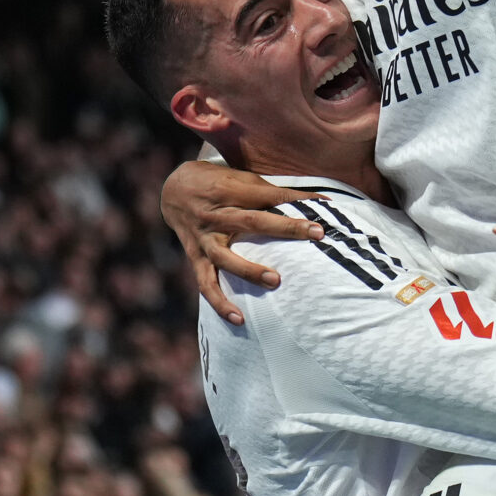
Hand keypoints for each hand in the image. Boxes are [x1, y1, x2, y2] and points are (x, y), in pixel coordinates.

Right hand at [161, 161, 324, 325]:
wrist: (172, 190)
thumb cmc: (216, 182)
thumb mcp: (240, 177)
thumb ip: (271, 190)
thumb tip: (317, 201)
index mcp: (229, 190)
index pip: (268, 195)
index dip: (296, 200)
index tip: (323, 209)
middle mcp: (216, 214)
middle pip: (251, 221)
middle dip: (284, 227)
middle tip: (314, 234)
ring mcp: (204, 239)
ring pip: (225, 257)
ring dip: (249, 270)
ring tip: (275, 282)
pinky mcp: (196, 258)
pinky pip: (206, 283)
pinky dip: (220, 302)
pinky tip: (239, 318)